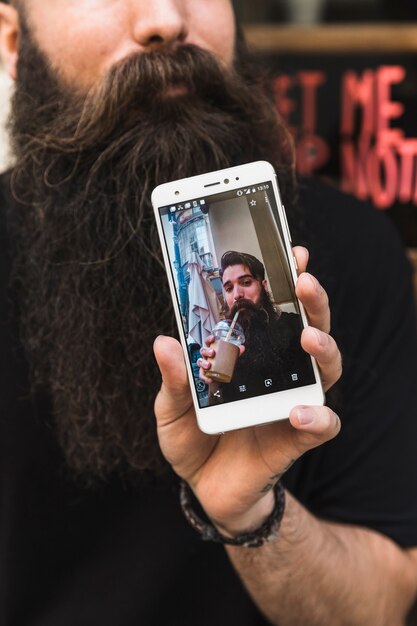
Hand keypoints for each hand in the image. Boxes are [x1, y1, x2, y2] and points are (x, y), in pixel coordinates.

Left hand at [154, 247, 341, 534]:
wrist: (205, 487)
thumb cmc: (193, 439)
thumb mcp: (172, 408)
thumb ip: (174, 378)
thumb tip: (164, 341)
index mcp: (250, 355)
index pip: (274, 312)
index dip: (284, 282)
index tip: (289, 252)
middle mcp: (278, 371)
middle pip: (308, 328)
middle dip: (311, 301)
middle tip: (303, 281)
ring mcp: (292, 400)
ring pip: (327, 368)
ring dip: (324, 347)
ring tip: (308, 338)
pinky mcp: (297, 436)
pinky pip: (323, 423)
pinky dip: (318, 416)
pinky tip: (299, 411)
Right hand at [198, 335, 244, 383]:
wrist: (219, 377)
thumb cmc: (221, 363)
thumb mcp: (228, 357)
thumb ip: (235, 353)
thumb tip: (242, 347)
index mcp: (211, 349)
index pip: (208, 342)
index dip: (209, 339)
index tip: (213, 338)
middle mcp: (206, 356)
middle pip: (203, 351)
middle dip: (207, 351)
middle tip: (212, 353)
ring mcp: (203, 364)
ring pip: (200, 362)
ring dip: (203, 363)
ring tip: (208, 365)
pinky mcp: (203, 373)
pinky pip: (201, 375)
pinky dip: (205, 377)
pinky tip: (209, 379)